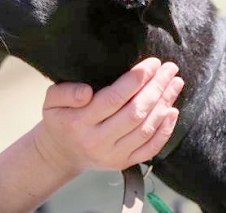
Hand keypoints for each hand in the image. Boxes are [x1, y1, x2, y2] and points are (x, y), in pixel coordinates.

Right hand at [34, 58, 183, 172]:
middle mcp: (97, 141)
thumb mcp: (51, 101)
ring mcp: (113, 155)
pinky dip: (165, 130)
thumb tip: (87, 91)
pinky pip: (150, 148)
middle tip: (169, 68)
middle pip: (135, 113)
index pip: (113, 99)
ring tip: (175, 83)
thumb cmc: (59, 120)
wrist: (60, 154)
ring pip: (146, 129)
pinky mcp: (124, 163)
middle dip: (156, 88)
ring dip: (164, 104)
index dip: (136, 80)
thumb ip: (65, 92)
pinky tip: (173, 110)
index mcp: (79, 122)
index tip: (152, 63)